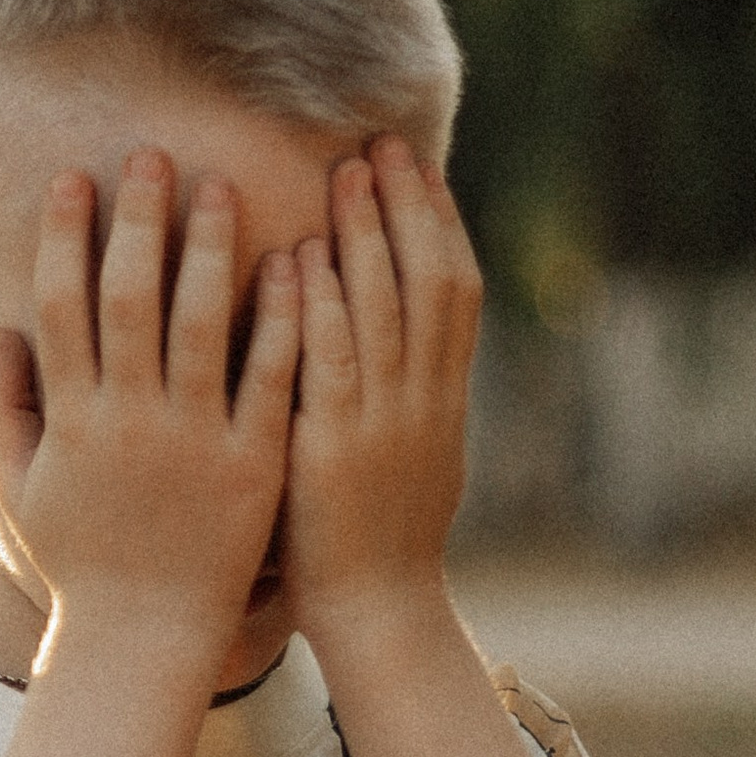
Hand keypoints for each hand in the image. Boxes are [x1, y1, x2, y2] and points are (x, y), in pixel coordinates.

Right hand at [0, 151, 299, 659]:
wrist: (145, 635)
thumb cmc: (82, 559)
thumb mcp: (20, 486)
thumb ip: (0, 408)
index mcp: (72, 419)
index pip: (62, 305)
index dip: (66, 237)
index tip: (75, 179)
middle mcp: (128, 420)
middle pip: (127, 298)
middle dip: (138, 220)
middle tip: (152, 155)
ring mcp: (193, 440)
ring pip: (201, 324)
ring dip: (209, 248)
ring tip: (222, 187)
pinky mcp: (253, 462)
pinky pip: (269, 376)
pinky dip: (282, 318)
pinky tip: (294, 262)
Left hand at [284, 139, 481, 643]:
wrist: (382, 614)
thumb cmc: (378, 539)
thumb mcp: (410, 454)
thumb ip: (405, 392)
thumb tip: (398, 338)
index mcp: (445, 396)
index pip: (455, 289)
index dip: (439, 222)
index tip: (418, 166)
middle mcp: (426, 398)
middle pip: (429, 279)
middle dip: (407, 207)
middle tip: (381, 142)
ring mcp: (386, 421)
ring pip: (387, 307)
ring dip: (367, 234)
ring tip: (345, 171)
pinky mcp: (337, 448)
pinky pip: (332, 362)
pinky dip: (320, 304)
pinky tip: (300, 255)